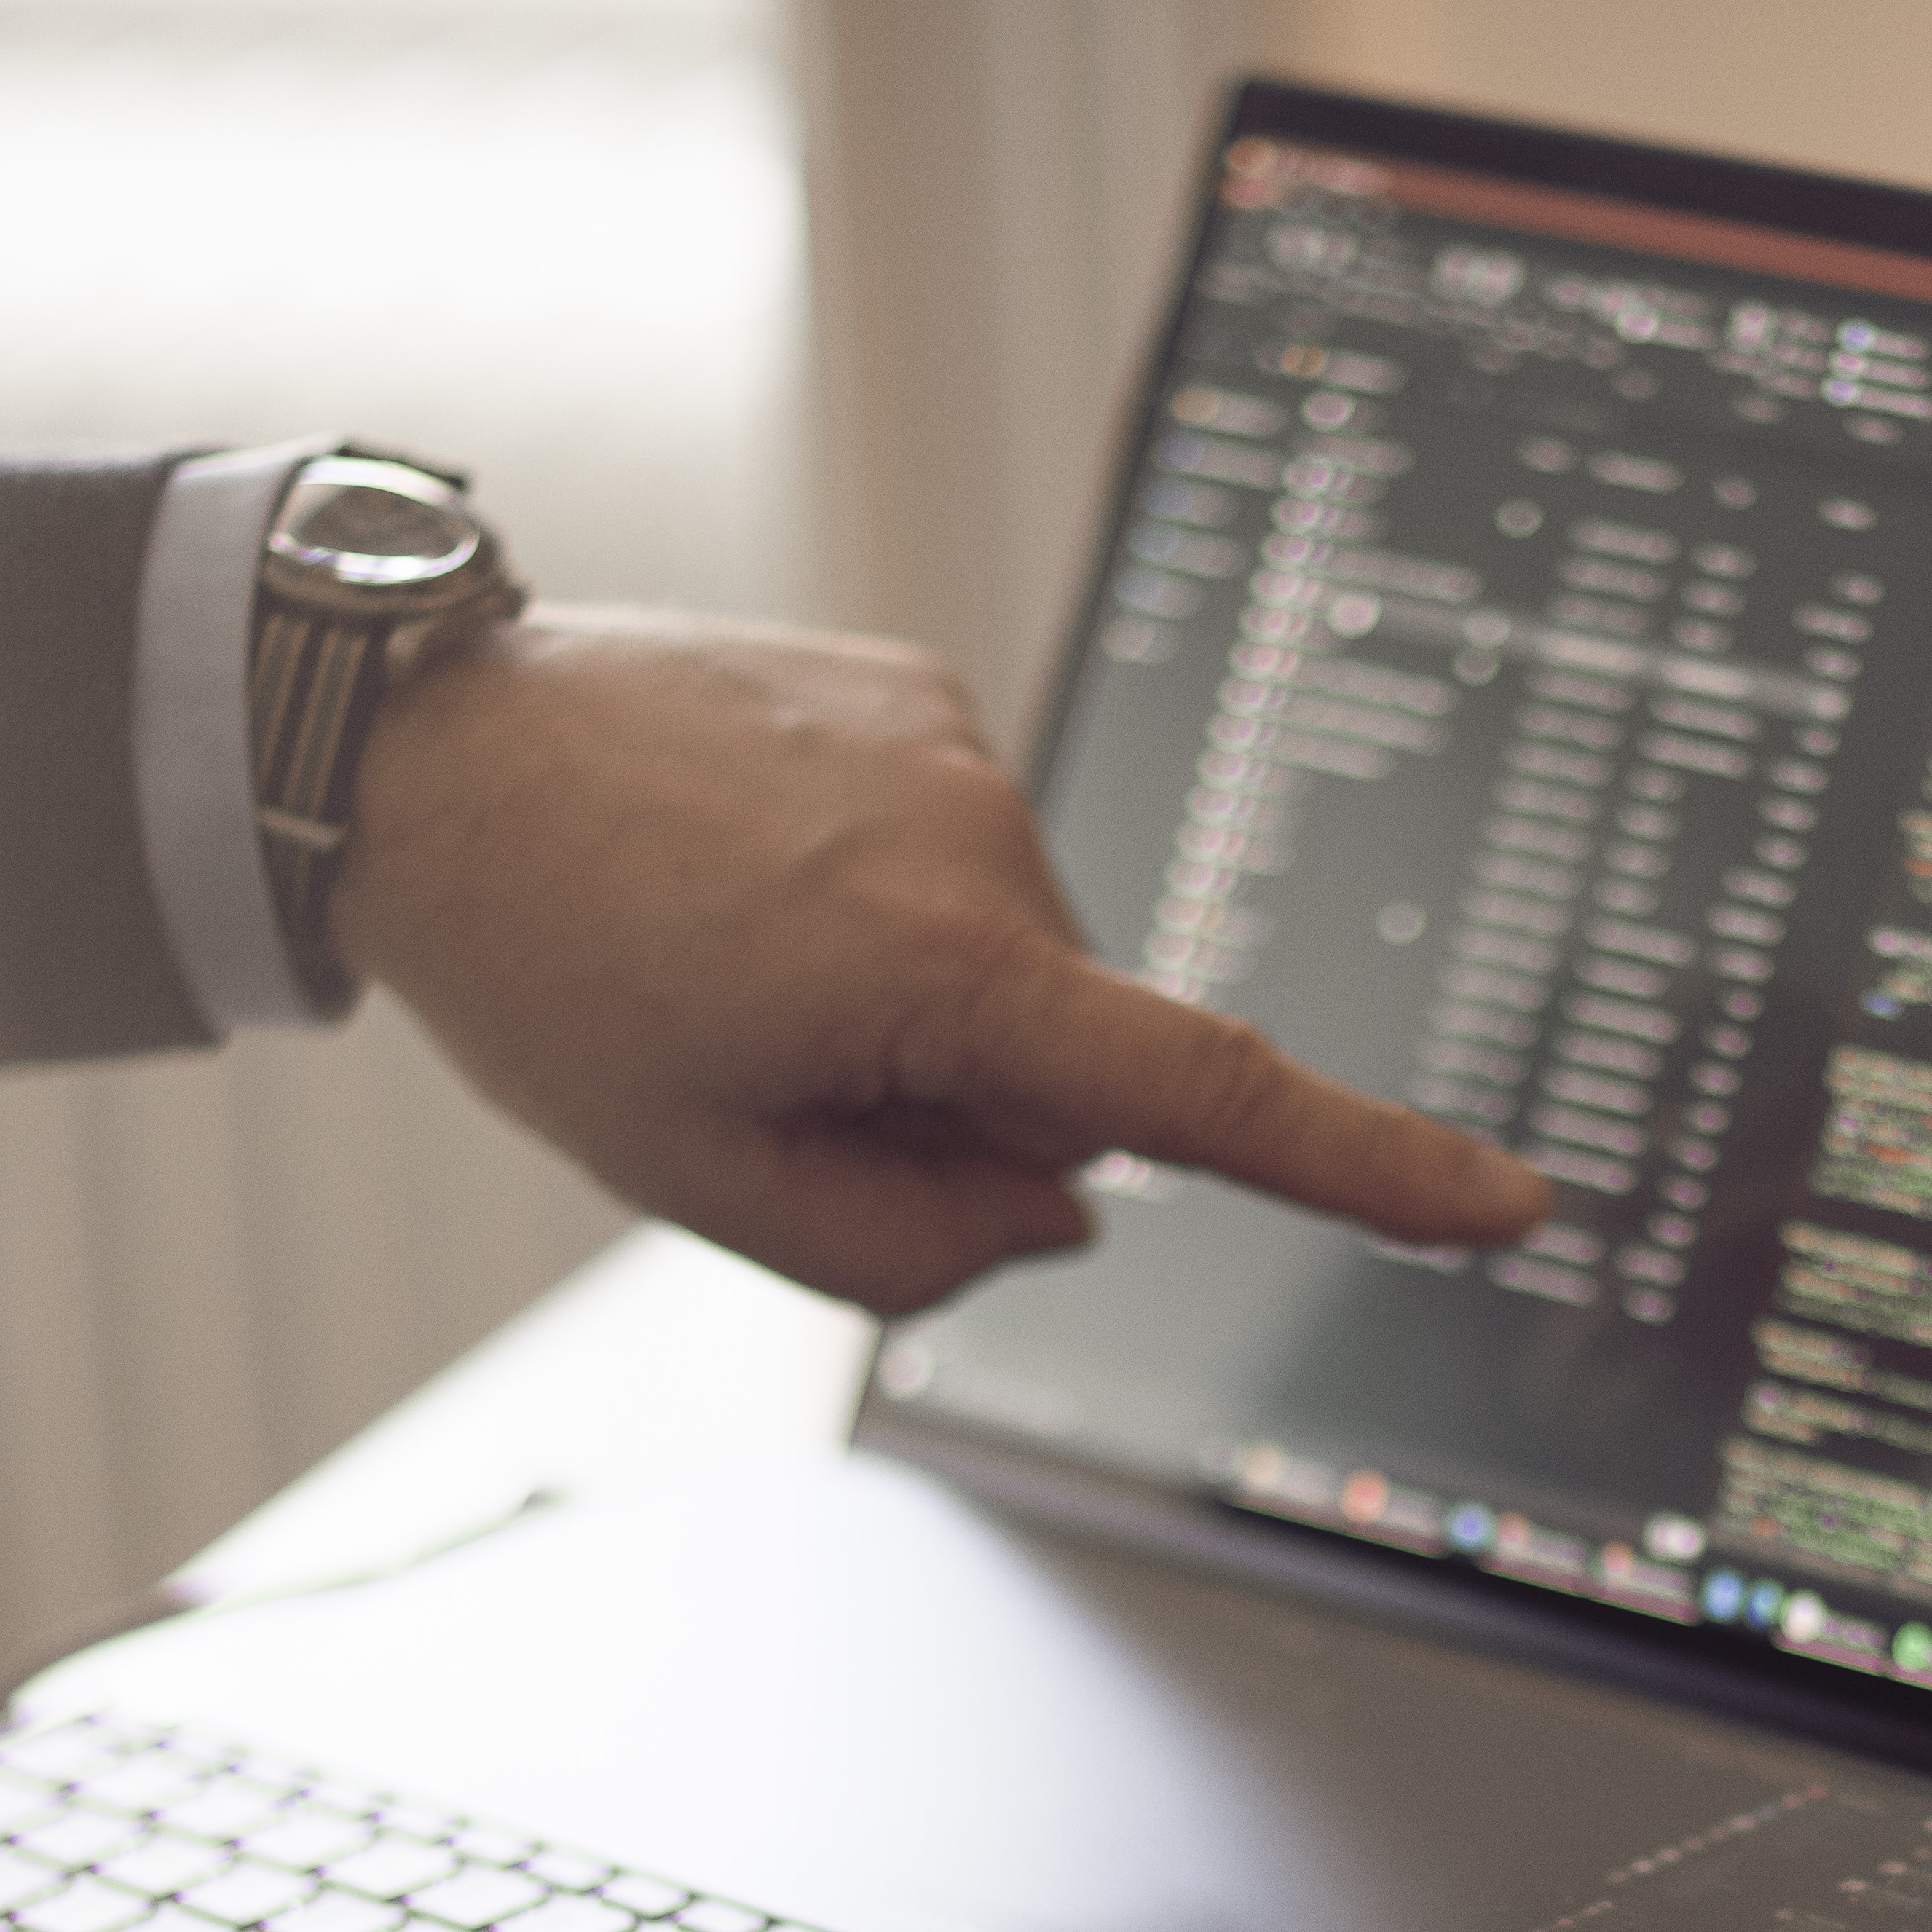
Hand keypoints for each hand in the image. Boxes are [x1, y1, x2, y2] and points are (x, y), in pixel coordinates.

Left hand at [339, 609, 1549, 1314]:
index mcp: (938, 969)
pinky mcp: (919, 689)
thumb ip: (914, 1242)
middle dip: (958, 1102)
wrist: (419, 747)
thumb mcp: (705, 1181)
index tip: (1511, 1205)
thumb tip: (1062, 1202)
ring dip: (906, 996)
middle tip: (763, 1067)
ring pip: (1011, 963)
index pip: (1204, 1098)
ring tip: (728, 952)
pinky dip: (878, 897)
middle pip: (1066, 1064)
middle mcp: (981, 839)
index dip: (1373, 1171)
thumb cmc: (545, 970)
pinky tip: (745, 872)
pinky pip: (957, 859)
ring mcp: (956, 747)